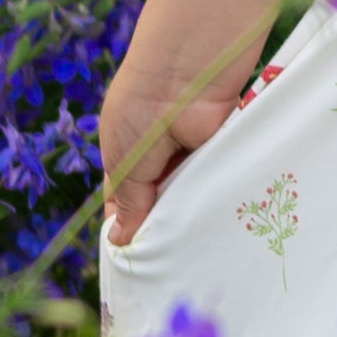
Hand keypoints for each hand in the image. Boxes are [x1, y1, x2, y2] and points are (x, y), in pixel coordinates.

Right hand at [102, 84, 235, 245]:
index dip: (126, 225)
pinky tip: (212, 224)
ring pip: (188, 197)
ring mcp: (189, 154)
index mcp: (126, 154)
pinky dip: (212, 198)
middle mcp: (157, 156)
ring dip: (188, 215)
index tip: (132, 256)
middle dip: (160, 226)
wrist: (185, 73)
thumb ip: (129, 201)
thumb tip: (118, 239)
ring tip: (188, 249)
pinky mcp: (218, 151)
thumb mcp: (124, 163)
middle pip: (158, 203)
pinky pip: (214, 183)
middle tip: (164, 263)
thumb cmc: (141, 111)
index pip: (124, 200)